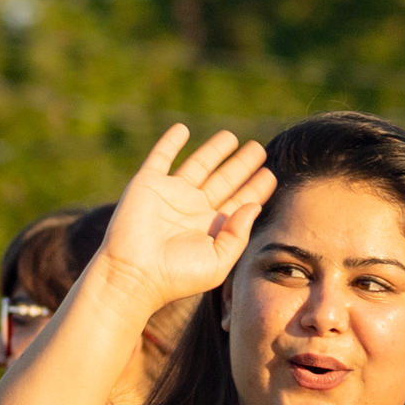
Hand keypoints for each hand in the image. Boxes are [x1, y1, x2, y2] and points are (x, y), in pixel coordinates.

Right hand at [96, 127, 276, 307]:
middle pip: (223, 180)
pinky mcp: (148, 184)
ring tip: (231, 137)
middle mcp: (193, 208)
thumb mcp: (218, 262)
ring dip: (214, 150)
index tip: (270, 174)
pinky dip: (170, 142)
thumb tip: (254, 206)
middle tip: (258, 149)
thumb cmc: (177, 275)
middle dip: (241, 164)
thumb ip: (238, 235)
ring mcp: (171, 195)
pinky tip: (182, 129)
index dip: (255, 187)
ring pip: (198, 165)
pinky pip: (161, 157)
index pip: (238, 201)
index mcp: (211, 227)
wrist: (134, 273)